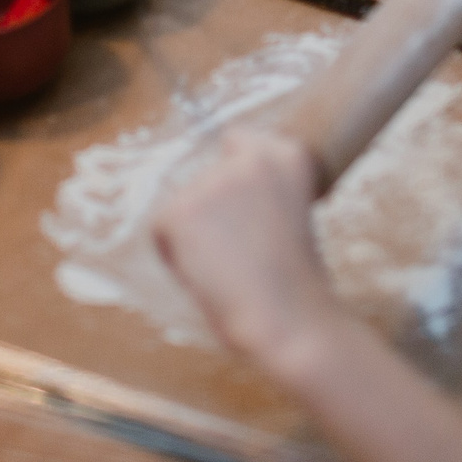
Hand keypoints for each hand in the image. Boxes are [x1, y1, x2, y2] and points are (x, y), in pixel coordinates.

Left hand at [152, 129, 339, 365]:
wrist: (290, 320)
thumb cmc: (297, 288)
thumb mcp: (294, 220)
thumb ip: (263, 196)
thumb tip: (224, 201)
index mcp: (290, 156)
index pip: (240, 140)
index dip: (236, 175)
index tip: (246, 208)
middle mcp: (250, 157)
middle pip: (207, 179)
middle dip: (213, 212)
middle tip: (240, 254)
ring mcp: (213, 180)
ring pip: (185, 206)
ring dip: (196, 235)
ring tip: (230, 270)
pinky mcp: (179, 209)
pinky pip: (164, 231)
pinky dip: (176, 257)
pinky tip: (208, 276)